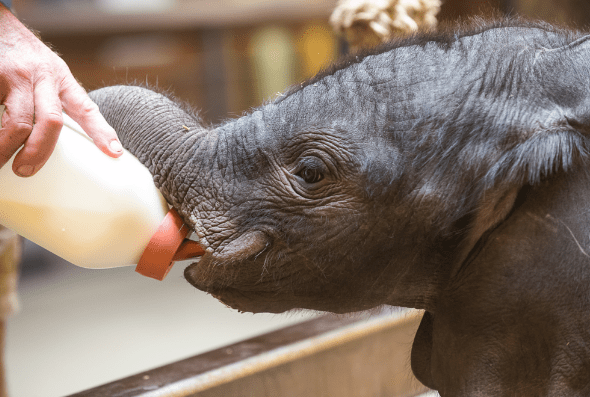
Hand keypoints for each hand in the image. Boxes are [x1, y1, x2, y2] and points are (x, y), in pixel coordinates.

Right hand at [0, 4, 122, 176]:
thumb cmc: (26, 56)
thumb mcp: (51, 72)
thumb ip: (57, 99)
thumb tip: (57, 137)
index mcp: (62, 80)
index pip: (87, 109)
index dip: (102, 132)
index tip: (114, 153)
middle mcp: (43, 77)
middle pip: (51, 121)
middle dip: (40, 151)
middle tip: (26, 170)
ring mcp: (16, 77)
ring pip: (19, 122)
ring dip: (7, 147)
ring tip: (0, 162)